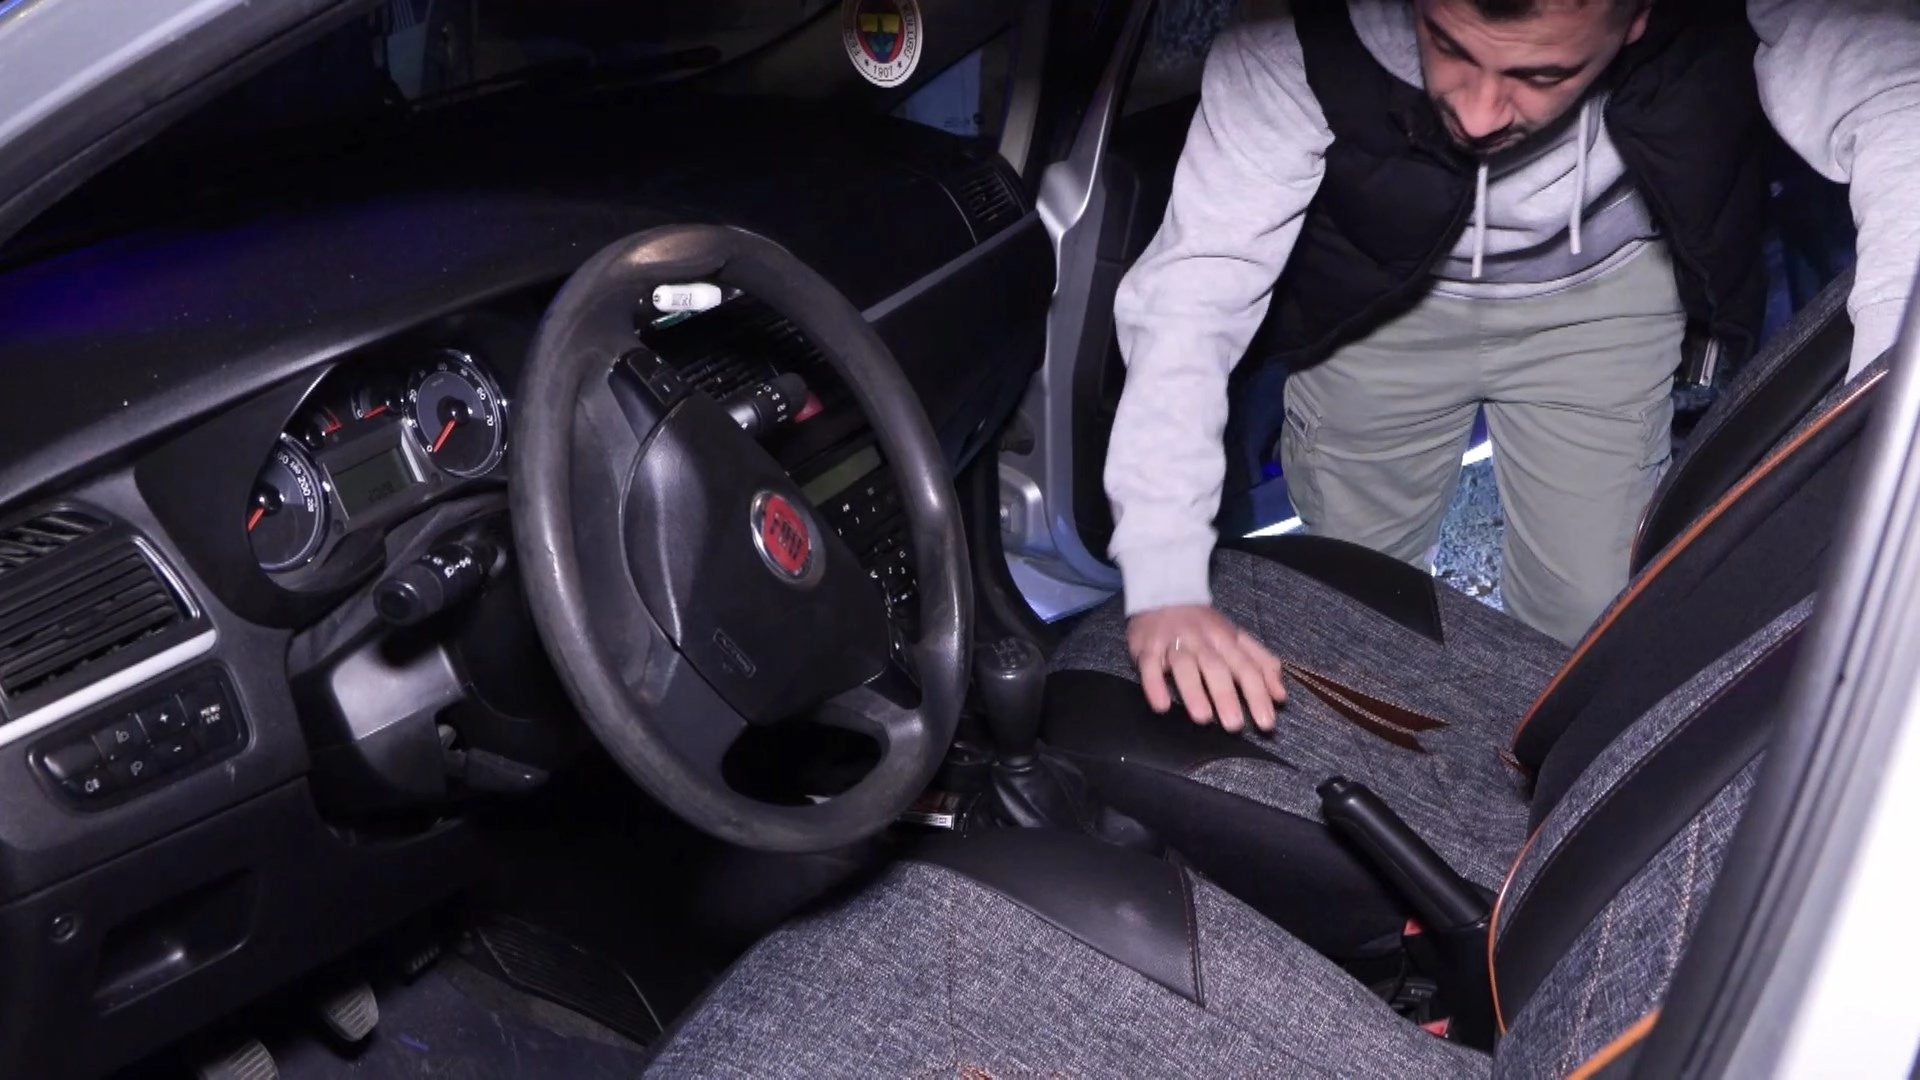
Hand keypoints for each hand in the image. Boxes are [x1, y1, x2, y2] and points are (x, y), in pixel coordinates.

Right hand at [1127, 605, 1286, 732]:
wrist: (1164, 592)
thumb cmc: (1203, 624)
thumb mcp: (1237, 638)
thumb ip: (1261, 664)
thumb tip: (1280, 696)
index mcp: (1227, 640)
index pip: (1247, 668)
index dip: (1258, 695)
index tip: (1266, 723)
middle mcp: (1202, 641)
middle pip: (1216, 668)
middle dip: (1226, 696)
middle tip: (1234, 725)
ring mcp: (1174, 643)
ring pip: (1184, 666)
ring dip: (1194, 692)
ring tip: (1203, 718)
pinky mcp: (1147, 647)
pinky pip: (1150, 666)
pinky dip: (1155, 685)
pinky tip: (1162, 705)